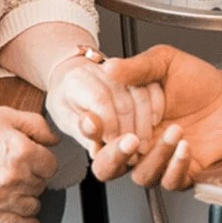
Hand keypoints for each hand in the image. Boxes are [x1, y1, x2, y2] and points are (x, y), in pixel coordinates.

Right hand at [0, 107, 59, 222]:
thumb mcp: (3, 115)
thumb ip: (36, 125)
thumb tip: (54, 140)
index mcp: (21, 151)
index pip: (51, 165)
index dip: (44, 160)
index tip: (36, 158)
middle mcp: (13, 176)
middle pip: (42, 185)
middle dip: (36, 176)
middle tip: (22, 168)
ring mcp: (0, 196)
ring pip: (33, 205)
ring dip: (30, 196)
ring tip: (20, 187)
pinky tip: (31, 220)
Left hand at [44, 59, 165, 181]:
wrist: (71, 77)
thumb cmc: (67, 100)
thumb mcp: (65, 118)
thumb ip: (82, 132)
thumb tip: (96, 150)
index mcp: (77, 80)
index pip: (99, 101)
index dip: (109, 124)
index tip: (112, 142)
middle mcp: (99, 70)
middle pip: (122, 100)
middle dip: (129, 129)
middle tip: (131, 153)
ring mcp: (119, 69)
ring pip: (140, 95)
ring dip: (144, 124)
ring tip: (141, 146)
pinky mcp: (134, 69)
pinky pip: (152, 87)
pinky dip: (156, 107)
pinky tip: (153, 124)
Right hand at [104, 46, 221, 190]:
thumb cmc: (198, 80)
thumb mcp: (165, 63)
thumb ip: (137, 67)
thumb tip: (110, 67)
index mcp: (126, 122)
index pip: (97, 136)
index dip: (91, 133)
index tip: (94, 122)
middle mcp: (139, 146)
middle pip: (108, 167)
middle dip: (113, 156)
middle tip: (127, 140)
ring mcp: (161, 161)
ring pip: (142, 175)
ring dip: (154, 156)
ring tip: (174, 129)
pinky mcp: (185, 172)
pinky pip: (172, 181)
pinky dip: (176, 166)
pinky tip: (185, 146)